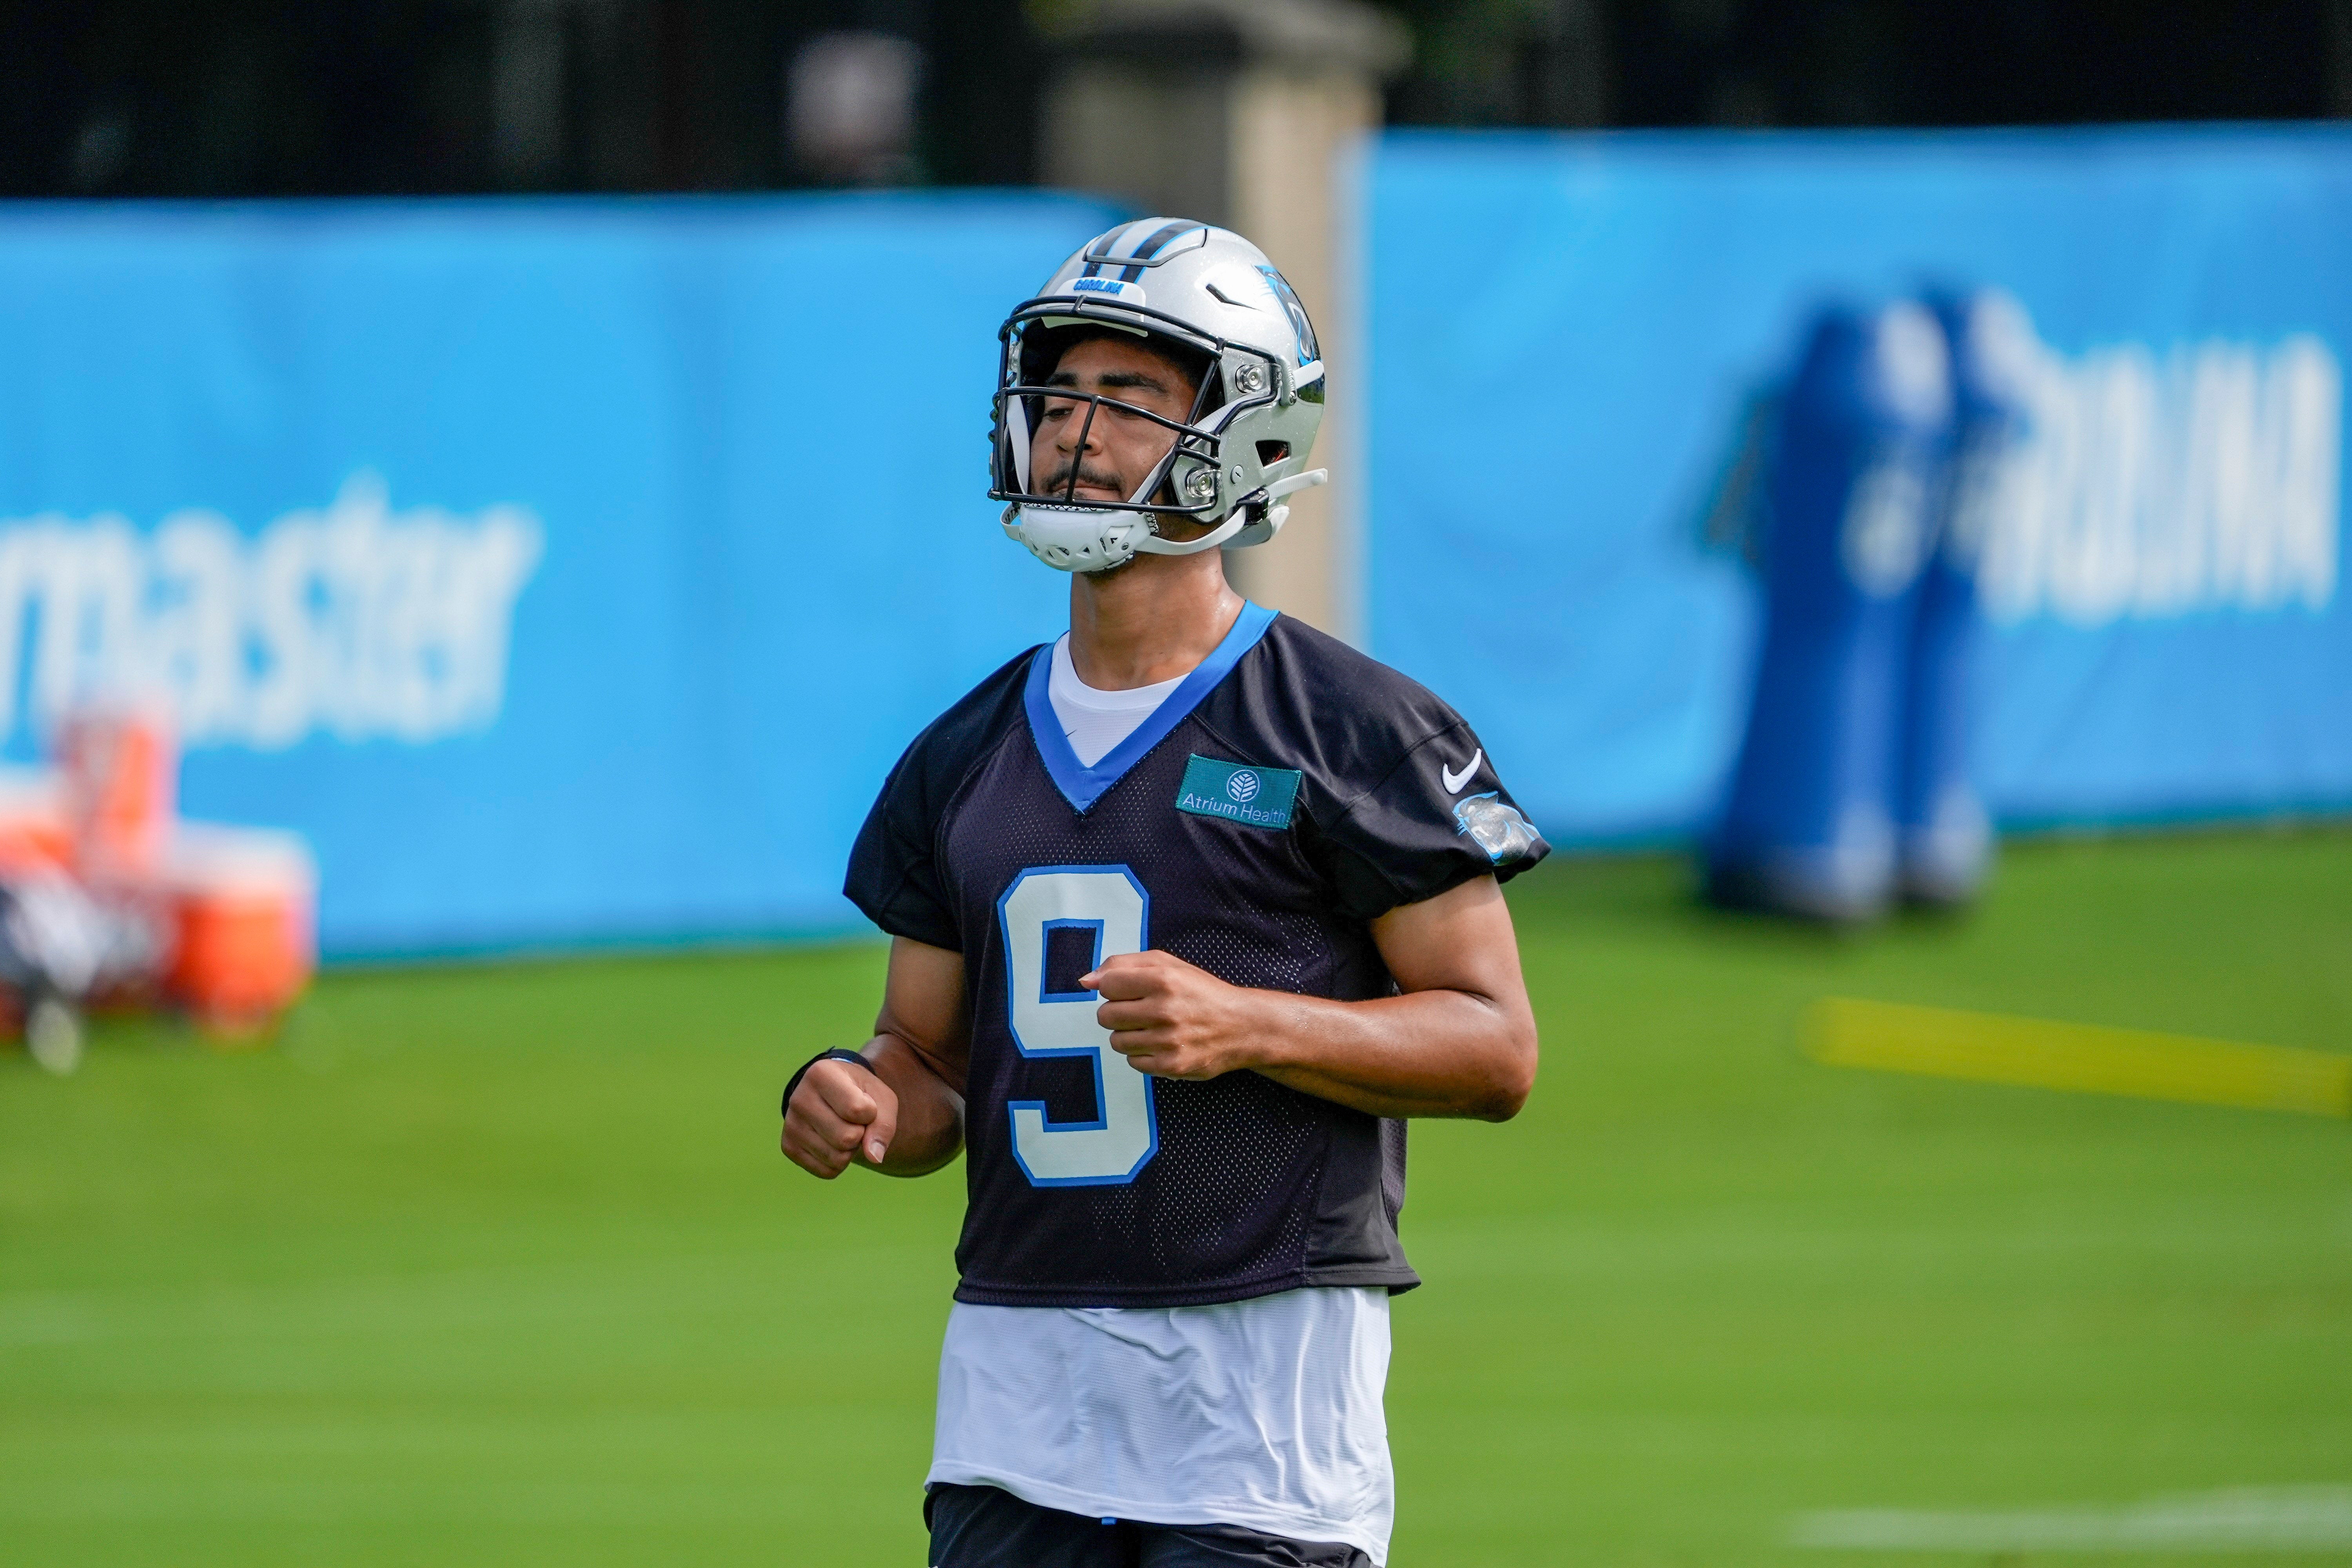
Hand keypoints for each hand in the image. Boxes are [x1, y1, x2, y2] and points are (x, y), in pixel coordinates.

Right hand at [780, 1058, 898, 1178]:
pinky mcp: (788, 1146)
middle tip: (854, 1121)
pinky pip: (825, 1171)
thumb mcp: (881, 1098)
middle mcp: (799, 1098)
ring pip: (836, 1158)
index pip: (857, 1110)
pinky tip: (833, 1142)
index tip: (864, 1101)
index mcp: (821, 1074)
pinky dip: (839, 1164)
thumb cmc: (861, 1093)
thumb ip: (884, 1125)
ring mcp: (790, 1124)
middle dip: (860, 1134)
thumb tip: (874, 1158)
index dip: (871, 1113)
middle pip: (846, 1138)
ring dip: (850, 1151)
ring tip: (844, 1129)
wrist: (834, 1095)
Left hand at [1087, 950, 1267, 1080]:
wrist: (1242, 1026)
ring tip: (1153, 1028)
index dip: (1115, 988)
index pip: (1106, 985)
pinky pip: (1132, 1062)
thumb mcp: (1167, 965)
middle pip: (1105, 1016)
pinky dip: (1143, 1054)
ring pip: (1116, 1041)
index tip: (1131, 991)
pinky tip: (1161, 1044)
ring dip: (1129, 1035)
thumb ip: (1123, 965)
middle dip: (1118, 1013)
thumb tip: (1085, 981)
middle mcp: (1164, 1010)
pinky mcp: (1171, 1066)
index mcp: (1162, 979)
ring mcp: (1168, 1041)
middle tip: (1142, 1011)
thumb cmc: (1200, 992)